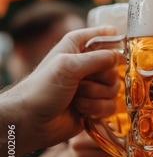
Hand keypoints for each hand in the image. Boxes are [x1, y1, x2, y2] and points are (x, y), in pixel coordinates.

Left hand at [0, 26, 119, 156]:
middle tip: (82, 82)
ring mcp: (92, 86)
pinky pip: (111, 105)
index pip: (103, 34)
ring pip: (114, 88)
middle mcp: (87, 65)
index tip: (115, 49)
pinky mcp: (95, 105)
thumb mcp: (68, 66)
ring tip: (76, 98)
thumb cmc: (42, 89)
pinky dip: (97, 109)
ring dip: (96, 96)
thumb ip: (96, 58)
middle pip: (113, 67)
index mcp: (77, 47)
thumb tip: (117, 57)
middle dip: (101, 78)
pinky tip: (81, 110)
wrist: (31, 121)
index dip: (112, 40)